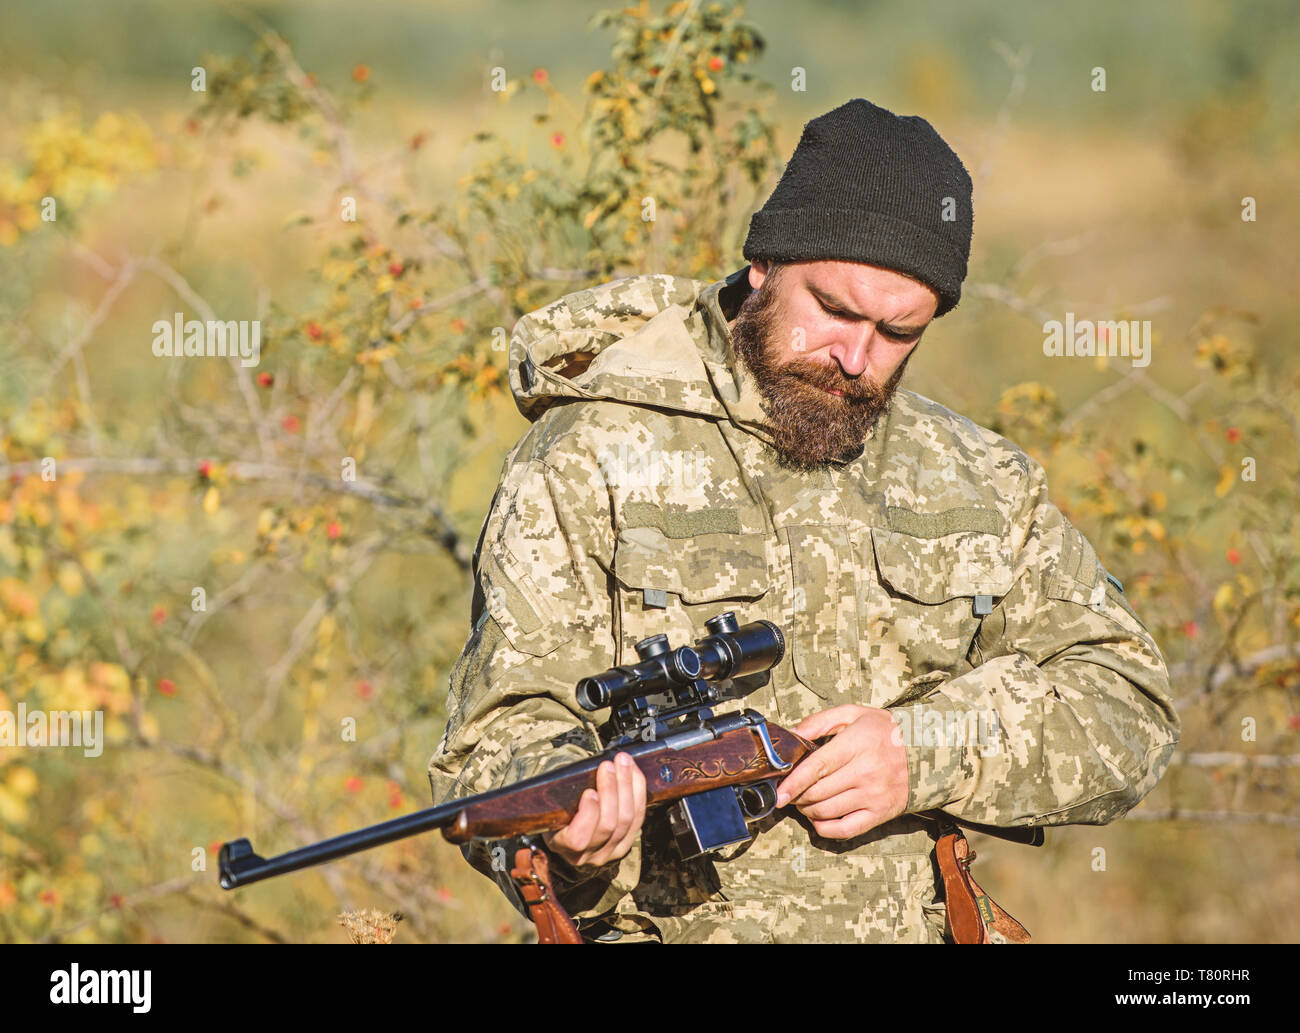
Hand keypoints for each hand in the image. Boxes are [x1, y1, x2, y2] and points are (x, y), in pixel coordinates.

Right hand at [542, 751, 645, 868]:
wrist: (573, 829)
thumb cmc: (559, 812)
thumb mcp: (552, 806)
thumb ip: (561, 796)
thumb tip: (576, 772)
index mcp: (562, 846)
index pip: (577, 839)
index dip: (587, 816)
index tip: (590, 792)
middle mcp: (588, 855)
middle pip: (608, 825)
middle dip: (610, 790)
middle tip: (608, 766)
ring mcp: (610, 852)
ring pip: (626, 820)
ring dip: (626, 786)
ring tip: (623, 763)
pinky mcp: (627, 843)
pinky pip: (638, 817)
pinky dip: (638, 791)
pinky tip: (634, 773)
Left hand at [775, 704, 909, 838]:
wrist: (926, 750)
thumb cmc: (883, 730)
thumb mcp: (852, 714)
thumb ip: (818, 722)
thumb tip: (790, 736)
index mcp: (857, 744)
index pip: (817, 767)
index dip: (794, 782)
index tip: (779, 792)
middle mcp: (866, 772)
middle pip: (818, 792)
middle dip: (797, 795)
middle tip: (792, 791)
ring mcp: (873, 796)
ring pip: (827, 812)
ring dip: (807, 810)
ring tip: (804, 800)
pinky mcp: (880, 814)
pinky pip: (845, 830)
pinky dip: (824, 828)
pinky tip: (818, 818)